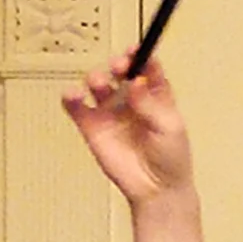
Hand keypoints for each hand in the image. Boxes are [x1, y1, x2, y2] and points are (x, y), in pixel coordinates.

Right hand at [61, 53, 193, 208]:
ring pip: (98, 84)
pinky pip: (77, 107)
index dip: (141, 55)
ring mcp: (111, 112)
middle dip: (119, 64)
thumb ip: (150, 104)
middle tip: (120, 67)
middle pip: (120, 71)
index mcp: (154, 94)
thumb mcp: (169, 127)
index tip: (136, 51)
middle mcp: (131, 99)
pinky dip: (71, 98)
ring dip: (97, 78)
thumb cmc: (171, 159)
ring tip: (100, 84)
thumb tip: (136, 81)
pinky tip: (73, 95)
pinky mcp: (93, 127)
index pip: (146, 67)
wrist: (157, 190)